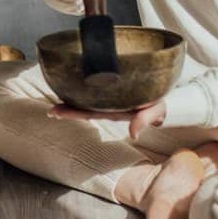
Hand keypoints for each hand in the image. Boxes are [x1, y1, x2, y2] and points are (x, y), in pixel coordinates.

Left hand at [48, 100, 166, 138]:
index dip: (72, 112)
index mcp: (115, 111)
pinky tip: (70, 85)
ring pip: (86, 101)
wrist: (167, 97)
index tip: (55, 112)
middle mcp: (109, 107)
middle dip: (67, 110)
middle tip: (51, 110)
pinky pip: (95, 90)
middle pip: (83, 109)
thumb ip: (145, 119)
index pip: (89, 113)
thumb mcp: (156, 110)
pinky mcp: (113, 91)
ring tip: (55, 105)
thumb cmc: (160, 103)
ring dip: (71, 101)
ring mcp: (110, 100)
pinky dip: (82, 89)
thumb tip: (133, 133)